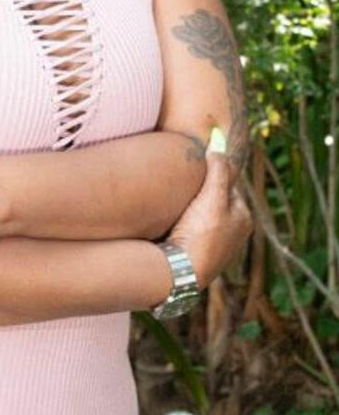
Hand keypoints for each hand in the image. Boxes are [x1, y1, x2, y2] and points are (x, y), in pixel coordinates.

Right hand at [166, 150, 253, 289]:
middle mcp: (234, 235)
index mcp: (244, 219)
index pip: (227, 186)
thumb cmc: (200, 235)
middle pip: (214, 202)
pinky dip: (183, 227)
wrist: (180, 273)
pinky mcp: (199, 257)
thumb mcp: (212, 197)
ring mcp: (217, 248)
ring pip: (202, 218)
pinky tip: (169, 227)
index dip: (209, 176)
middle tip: (180, 189)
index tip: (192, 172)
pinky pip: (192, 233)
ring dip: (189, 211)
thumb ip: (218, 169)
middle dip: (199, 195)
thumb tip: (220, 141)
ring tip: (173, 208)